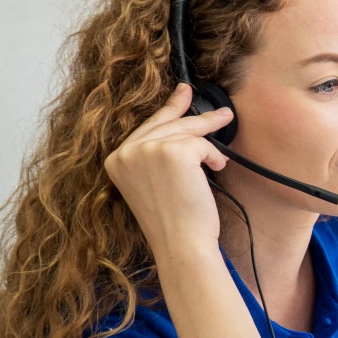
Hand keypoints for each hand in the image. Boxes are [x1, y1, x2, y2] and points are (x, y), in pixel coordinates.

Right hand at [103, 82, 231, 254]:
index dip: (168, 110)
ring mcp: (146, 150)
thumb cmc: (174, 222)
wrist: (181, 244)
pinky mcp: (171, 152)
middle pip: (167, 124)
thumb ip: (157, 157)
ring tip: (221, 153)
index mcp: (116, 160)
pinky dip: (212, 156)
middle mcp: (125, 152)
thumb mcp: (155, 184)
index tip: (183, 93)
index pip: (146, 128)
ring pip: (186, 130)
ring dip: (209, 141)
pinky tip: (215, 170)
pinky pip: (201, 143)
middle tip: (221, 111)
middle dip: (197, 116)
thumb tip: (182, 128)